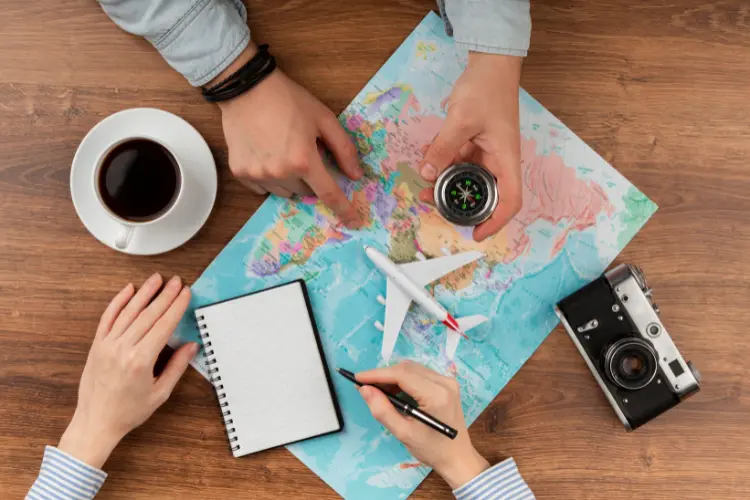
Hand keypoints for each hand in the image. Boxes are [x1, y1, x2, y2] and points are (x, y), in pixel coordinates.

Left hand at [57, 274, 197, 467]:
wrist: (96, 423)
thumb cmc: (128, 412)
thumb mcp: (160, 393)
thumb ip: (176, 367)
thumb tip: (191, 346)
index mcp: (141, 360)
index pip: (164, 325)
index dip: (176, 307)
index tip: (185, 294)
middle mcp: (123, 348)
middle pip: (148, 314)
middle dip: (165, 295)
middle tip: (177, 281)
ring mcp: (107, 345)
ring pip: (129, 311)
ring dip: (144, 293)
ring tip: (156, 279)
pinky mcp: (97, 345)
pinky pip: (108, 318)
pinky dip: (118, 302)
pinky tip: (128, 290)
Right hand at [215, 45, 363, 227]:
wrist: (246, 89)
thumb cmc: (289, 100)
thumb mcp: (324, 118)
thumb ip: (343, 149)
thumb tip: (356, 176)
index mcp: (304, 160)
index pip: (329, 194)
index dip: (344, 210)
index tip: (355, 223)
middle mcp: (280, 173)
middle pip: (305, 191)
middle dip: (310, 176)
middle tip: (303, 151)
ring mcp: (258, 175)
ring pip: (284, 191)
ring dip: (290, 179)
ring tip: (282, 151)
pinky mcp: (240, 172)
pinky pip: (262, 188)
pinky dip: (269, 178)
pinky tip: (266, 154)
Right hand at [357, 361, 489, 488]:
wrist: (458, 457)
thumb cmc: (432, 449)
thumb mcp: (403, 433)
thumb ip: (383, 411)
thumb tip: (364, 389)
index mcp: (436, 395)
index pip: (402, 375)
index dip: (377, 374)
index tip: (357, 377)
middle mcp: (444, 382)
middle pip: (407, 368)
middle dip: (383, 375)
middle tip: (364, 386)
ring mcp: (448, 381)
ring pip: (413, 369)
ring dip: (393, 376)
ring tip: (377, 389)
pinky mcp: (447, 384)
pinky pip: (420, 374)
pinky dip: (404, 379)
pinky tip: (394, 391)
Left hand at [419, 52, 522, 240]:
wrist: (490, 65)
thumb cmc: (487, 88)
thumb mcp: (461, 119)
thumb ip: (444, 147)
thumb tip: (428, 172)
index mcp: (506, 159)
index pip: (510, 201)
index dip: (496, 222)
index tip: (476, 234)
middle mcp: (499, 161)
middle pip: (485, 195)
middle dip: (460, 204)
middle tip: (433, 204)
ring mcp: (487, 154)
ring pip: (468, 180)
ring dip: (447, 185)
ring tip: (423, 187)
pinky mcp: (475, 146)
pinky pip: (459, 164)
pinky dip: (444, 166)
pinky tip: (428, 162)